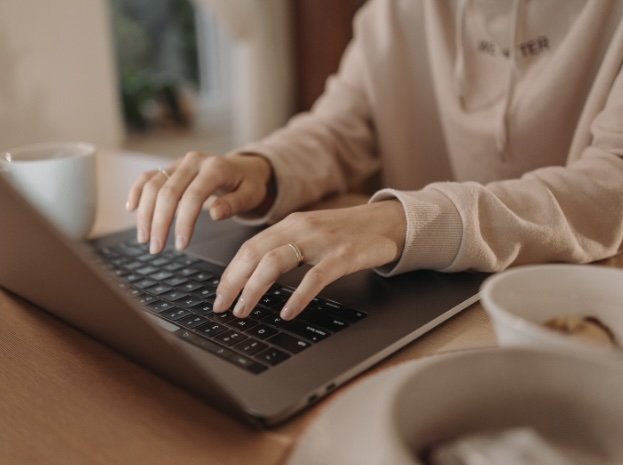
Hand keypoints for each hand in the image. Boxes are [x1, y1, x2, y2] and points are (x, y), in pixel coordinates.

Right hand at [126, 151, 274, 253]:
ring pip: (153, 185)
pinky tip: (131, 208)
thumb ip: (234, 204)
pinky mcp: (171, 167)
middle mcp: (194, 161)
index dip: (184, 222)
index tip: (181, 245)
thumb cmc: (248, 184)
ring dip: (145, 213)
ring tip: (144, 238)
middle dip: (159, 223)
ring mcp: (179, 163)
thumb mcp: (251, 195)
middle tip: (156, 248)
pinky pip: (148, 176)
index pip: (193, 197)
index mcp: (215, 167)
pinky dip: (137, 191)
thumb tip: (215, 213)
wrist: (244, 168)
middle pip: (168, 192)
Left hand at [213, 200, 405, 319]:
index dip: (230, 272)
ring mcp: (322, 241)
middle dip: (233, 282)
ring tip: (244, 311)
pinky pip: (315, 277)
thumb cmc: (347, 233)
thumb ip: (287, 247)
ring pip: (275, 262)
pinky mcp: (343, 255)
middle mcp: (301, 228)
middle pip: (255, 253)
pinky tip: (287, 312)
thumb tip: (255, 276)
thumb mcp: (312, 234)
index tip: (219, 294)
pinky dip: (297, 297)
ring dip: (254, 289)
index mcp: (290, 224)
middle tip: (221, 307)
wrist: (388, 222)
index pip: (249, 247)